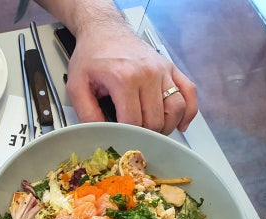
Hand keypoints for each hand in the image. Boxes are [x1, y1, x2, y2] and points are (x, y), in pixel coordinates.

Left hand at [66, 25, 197, 134]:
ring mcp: (162, 70)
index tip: (120, 140)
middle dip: (145, 135)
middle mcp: (148, 74)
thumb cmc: (92, 56)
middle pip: (155, 120)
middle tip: (134, 139)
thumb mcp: (77, 86)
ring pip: (176, 109)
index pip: (133, 122)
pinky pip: (189, 92)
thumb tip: (100, 135)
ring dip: (166, 128)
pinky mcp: (170, 68)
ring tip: (153, 134)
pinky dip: (189, 111)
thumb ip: (86, 113)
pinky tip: (180, 124)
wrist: (104, 31)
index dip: (127, 136)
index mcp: (124, 79)